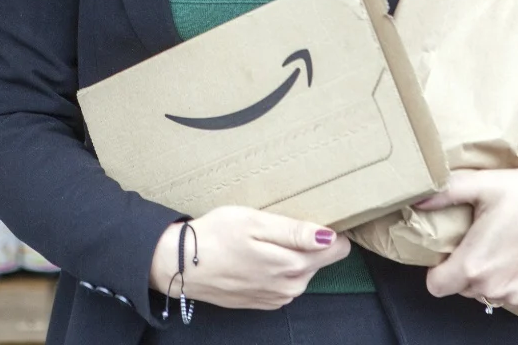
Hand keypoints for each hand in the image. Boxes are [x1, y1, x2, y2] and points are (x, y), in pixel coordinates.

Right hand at [148, 206, 349, 309]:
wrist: (181, 266)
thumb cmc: (216, 236)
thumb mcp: (255, 222)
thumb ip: (294, 231)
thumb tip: (329, 236)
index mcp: (293, 264)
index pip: (336, 249)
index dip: (330, 230)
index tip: (313, 216)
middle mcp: (290, 286)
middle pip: (319, 260)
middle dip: (309, 243)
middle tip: (280, 224)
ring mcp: (276, 297)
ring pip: (302, 273)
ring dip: (292, 256)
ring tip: (265, 239)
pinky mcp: (262, 302)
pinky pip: (283, 284)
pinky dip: (277, 270)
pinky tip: (257, 257)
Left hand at [415, 162, 517, 312]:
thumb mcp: (480, 184)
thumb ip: (444, 193)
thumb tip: (416, 198)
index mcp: (474, 264)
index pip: (436, 287)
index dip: (437, 271)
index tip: (449, 254)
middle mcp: (493, 286)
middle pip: (461, 289)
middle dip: (464, 270)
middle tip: (479, 243)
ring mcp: (516, 295)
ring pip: (487, 294)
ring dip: (488, 278)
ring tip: (500, 249)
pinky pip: (512, 298)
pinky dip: (512, 284)